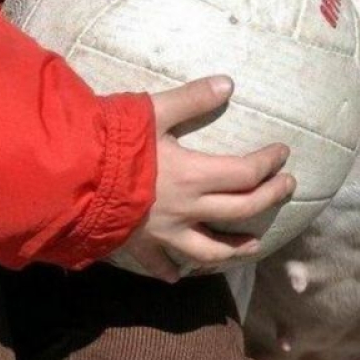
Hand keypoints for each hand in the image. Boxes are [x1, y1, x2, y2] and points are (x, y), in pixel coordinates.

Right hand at [117, 76, 294, 282]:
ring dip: (236, 248)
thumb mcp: (154, 111)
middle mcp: (187, 210)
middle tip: (288, 187)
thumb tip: (229, 84)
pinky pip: (161, 266)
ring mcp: (164, 235)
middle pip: (240, 211)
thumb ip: (193, 98)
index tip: (283, 153)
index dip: (269, 163)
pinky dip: (173, 271)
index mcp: (194, 176)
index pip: (245, 173)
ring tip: (253, 246)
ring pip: (210, 251)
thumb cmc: (112, 142)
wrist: (72, 179)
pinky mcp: (139, 247)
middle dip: (269, 198)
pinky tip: (177, 274)